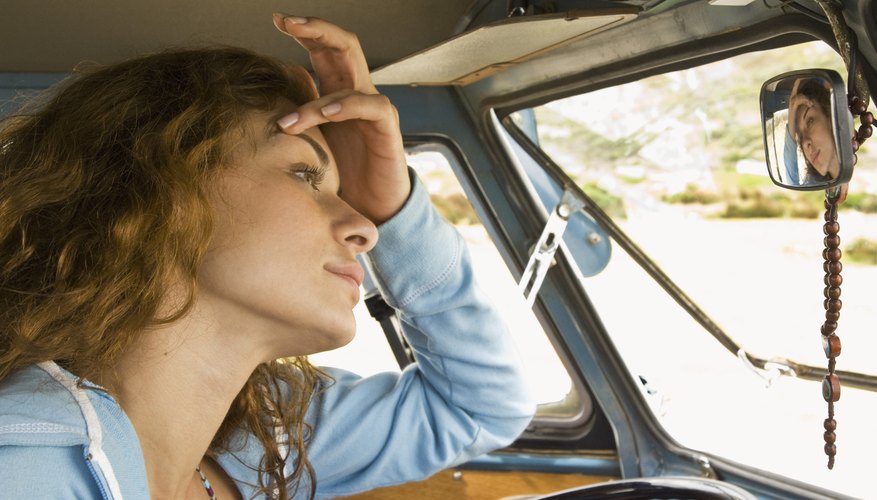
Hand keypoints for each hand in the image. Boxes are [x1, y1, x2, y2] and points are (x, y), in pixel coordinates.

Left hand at [272, 14, 409, 223]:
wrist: (369, 208)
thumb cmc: (339, 175)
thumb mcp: (308, 142)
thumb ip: (292, 119)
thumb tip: (257, 106)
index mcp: (338, 91)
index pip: (324, 49)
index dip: (304, 31)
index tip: (276, 20)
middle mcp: (358, 93)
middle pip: (344, 45)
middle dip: (316, 30)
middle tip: (287, 24)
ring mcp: (375, 109)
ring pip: (352, 77)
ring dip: (315, 99)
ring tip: (288, 123)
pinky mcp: (387, 130)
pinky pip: (371, 106)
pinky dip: (345, 107)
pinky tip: (325, 115)